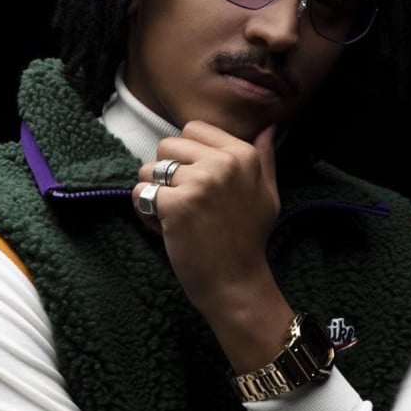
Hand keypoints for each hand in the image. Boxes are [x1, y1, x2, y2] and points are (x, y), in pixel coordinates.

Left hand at [132, 120, 293, 371]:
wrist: (236, 283)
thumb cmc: (249, 240)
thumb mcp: (268, 195)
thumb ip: (264, 159)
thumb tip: (268, 127)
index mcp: (243, 154)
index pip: (194, 128)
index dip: (186, 154)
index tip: (196, 182)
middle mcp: (223, 163)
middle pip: (168, 144)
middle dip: (166, 171)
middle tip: (183, 202)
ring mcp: (199, 182)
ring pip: (150, 168)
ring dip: (153, 192)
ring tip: (173, 216)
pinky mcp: (176, 204)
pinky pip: (141, 192)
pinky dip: (144, 211)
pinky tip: (164, 228)